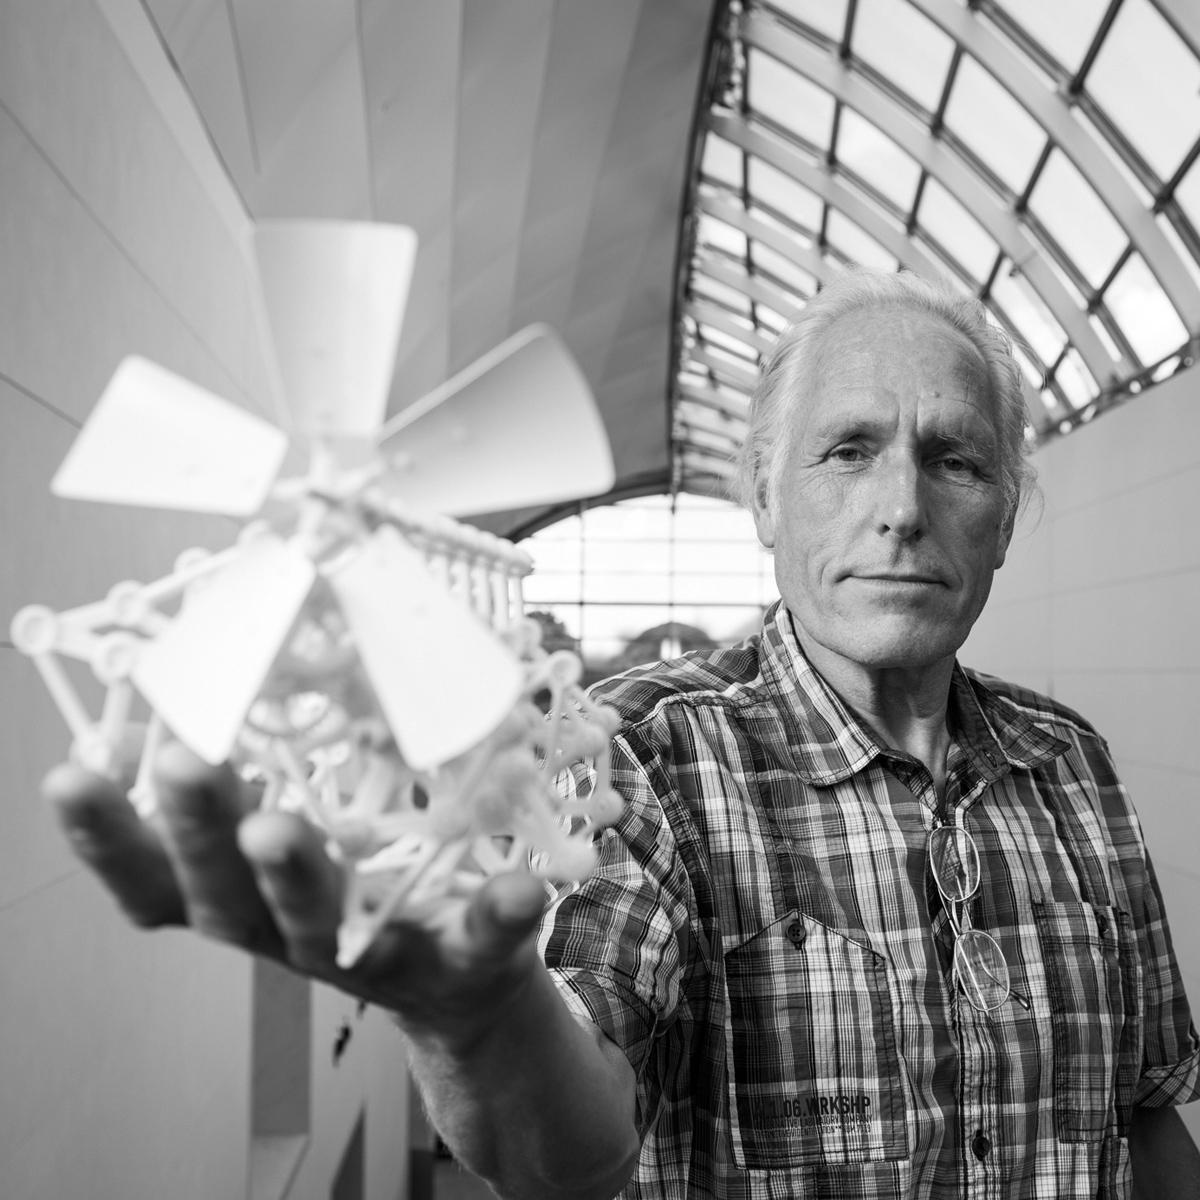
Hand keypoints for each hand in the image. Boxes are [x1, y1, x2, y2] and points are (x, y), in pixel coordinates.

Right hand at [44, 742, 549, 1046]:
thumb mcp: (301, 817)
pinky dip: (496, 914)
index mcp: (243, 895)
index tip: (68, 772)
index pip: (154, 876)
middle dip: (199, 832)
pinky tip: (521, 883)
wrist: (455, 978)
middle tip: (183, 764)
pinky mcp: (460, 963)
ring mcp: (373, 955)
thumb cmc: (357, 877)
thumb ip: (264, 756)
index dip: (107, 835)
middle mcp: (288, 932)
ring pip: (322, 924)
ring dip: (297, 874)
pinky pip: (477, 939)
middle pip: (225, 895)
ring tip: (278, 825)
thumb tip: (221, 642)